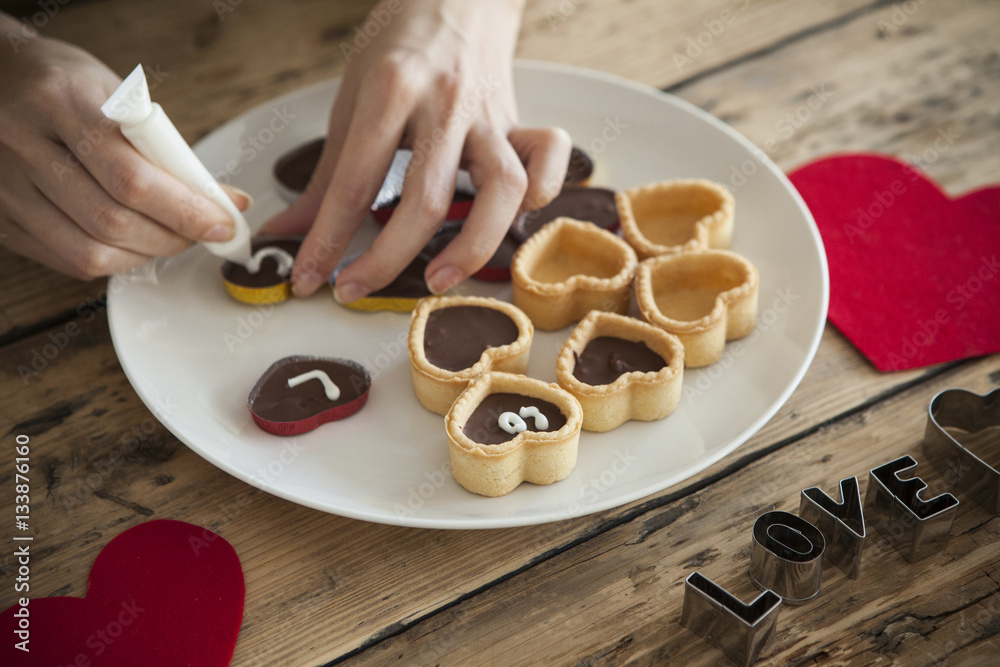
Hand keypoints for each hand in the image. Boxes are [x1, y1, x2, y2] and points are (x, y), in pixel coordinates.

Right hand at [0, 18, 249, 278]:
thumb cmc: (63, 84)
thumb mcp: (116, 95)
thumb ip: (164, 148)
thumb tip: (224, 199)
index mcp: (61, 103)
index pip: (133, 178)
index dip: (186, 210)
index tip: (223, 222)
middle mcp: (23, 145)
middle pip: (113, 221)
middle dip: (173, 237)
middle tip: (203, 233)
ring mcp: (5, 186)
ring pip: (89, 251)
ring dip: (145, 255)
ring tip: (171, 238)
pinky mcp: (0, 217)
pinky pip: (66, 259)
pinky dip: (112, 260)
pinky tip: (132, 244)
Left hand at [259, 0, 570, 299]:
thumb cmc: (401, 46)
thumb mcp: (352, 97)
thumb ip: (329, 172)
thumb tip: (292, 230)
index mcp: (391, 89)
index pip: (355, 182)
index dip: (327, 241)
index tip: (308, 278)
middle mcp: (445, 103)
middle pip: (426, 200)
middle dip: (386, 259)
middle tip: (355, 288)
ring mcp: (490, 115)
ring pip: (501, 190)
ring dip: (472, 246)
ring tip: (437, 279)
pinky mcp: (521, 123)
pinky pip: (548, 160)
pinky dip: (541, 194)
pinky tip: (511, 222)